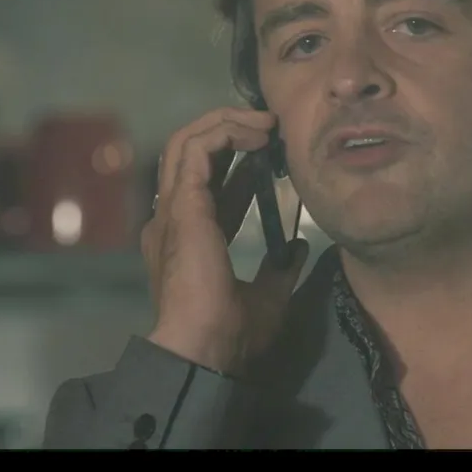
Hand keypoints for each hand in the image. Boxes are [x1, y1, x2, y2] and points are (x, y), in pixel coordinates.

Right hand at [142, 107, 308, 375]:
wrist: (203, 348)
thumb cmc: (228, 333)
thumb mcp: (266, 298)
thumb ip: (279, 270)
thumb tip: (298, 247)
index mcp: (187, 238)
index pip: (207, 184)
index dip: (239, 163)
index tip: (272, 156)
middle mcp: (173, 217)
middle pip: (190, 153)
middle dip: (228, 130)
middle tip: (270, 127)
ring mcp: (172, 208)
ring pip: (187, 141)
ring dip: (226, 122)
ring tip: (265, 122)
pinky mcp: (182, 202)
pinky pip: (196, 148)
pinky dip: (225, 131)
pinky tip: (258, 134)